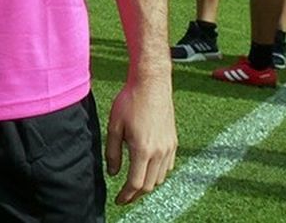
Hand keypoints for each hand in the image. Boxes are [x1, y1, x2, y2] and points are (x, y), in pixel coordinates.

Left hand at [107, 72, 176, 204]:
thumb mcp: (114, 127)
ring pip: (160, 177)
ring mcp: (169, 147)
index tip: (118, 200)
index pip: (136, 183)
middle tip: (124, 196)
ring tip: (134, 184)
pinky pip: (167, 166)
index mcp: (143, 149)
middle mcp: (160, 152)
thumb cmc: (130, 102)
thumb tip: (113, 173)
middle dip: (136, 194)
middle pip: (149, 185)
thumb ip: (112, 152)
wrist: (152, 84)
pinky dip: (157, 173)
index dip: (126, 195)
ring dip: (147, 184)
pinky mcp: (173, 141)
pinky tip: (147, 169)